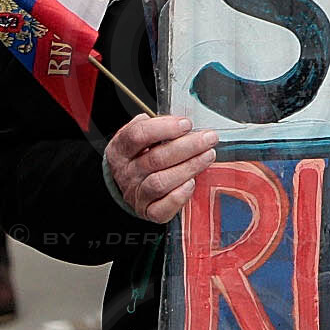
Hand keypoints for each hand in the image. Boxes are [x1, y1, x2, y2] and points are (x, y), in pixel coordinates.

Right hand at [104, 114, 218, 225]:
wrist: (132, 188)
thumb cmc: (143, 158)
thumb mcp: (142, 139)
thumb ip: (155, 126)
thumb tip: (177, 119)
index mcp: (121, 150)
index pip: (137, 135)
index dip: (163, 128)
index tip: (186, 124)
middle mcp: (126, 173)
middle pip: (155, 159)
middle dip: (187, 146)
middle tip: (209, 138)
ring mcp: (137, 194)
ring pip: (161, 182)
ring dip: (189, 167)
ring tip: (208, 155)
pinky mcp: (149, 211)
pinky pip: (163, 207)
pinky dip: (179, 195)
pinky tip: (192, 183)